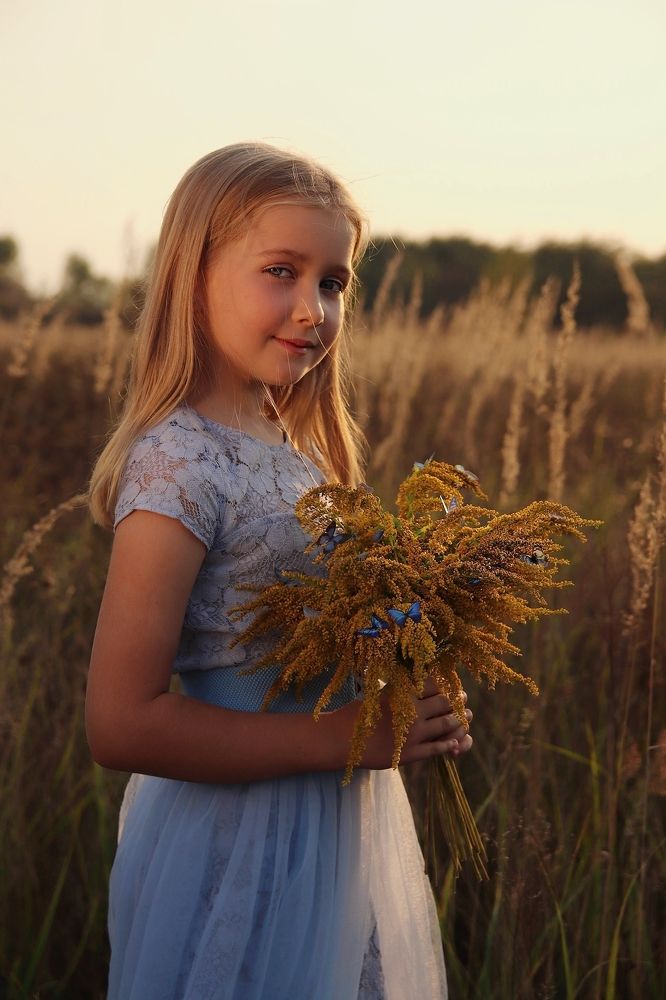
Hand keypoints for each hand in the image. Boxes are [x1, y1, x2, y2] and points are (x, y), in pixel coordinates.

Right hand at [339, 680, 472, 770]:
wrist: (343, 738)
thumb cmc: (358, 713)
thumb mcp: (381, 694)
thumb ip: (401, 691)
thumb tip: (419, 683)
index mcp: (404, 694)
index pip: (435, 685)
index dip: (448, 685)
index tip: (454, 686)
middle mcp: (413, 712)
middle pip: (445, 703)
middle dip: (458, 702)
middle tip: (464, 701)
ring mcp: (413, 735)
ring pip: (446, 725)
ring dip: (459, 721)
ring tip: (466, 718)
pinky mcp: (410, 754)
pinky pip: (437, 749)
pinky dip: (448, 744)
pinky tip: (454, 742)